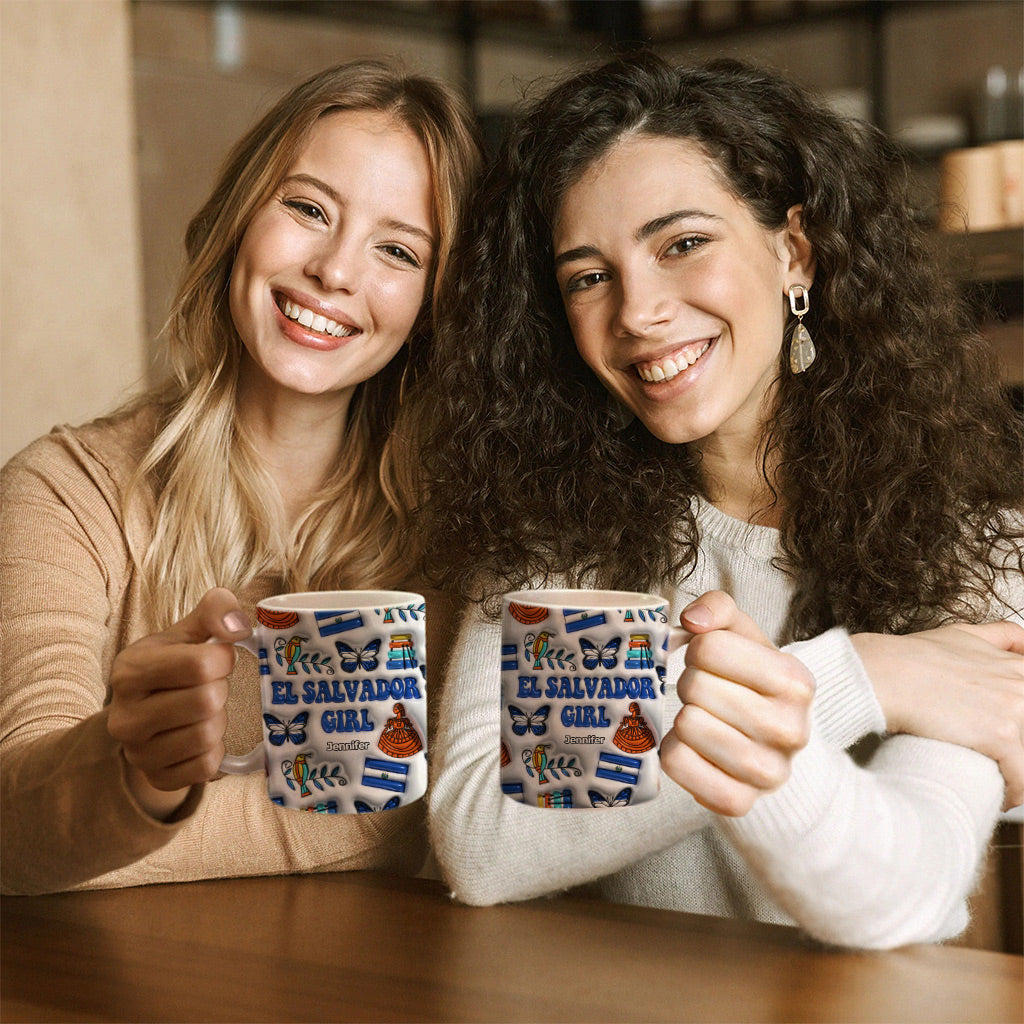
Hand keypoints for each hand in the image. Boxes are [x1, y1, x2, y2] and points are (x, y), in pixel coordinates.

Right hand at [107, 588, 250, 817]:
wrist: (145, 714)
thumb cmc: (173, 666)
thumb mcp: (188, 631)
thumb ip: (215, 611)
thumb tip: (238, 626)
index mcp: (129, 671)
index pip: (199, 664)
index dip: (223, 659)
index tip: (219, 658)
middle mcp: (125, 716)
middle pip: (206, 701)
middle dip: (220, 690)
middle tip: (210, 687)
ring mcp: (137, 753)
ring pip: (208, 735)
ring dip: (219, 720)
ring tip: (204, 711)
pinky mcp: (156, 778)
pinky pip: (207, 767)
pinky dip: (215, 750)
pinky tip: (201, 736)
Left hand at [660, 591, 814, 816]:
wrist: (771, 743)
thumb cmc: (749, 681)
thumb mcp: (743, 636)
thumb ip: (719, 608)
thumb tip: (692, 619)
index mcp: (795, 681)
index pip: (709, 647)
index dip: (698, 649)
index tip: (710, 661)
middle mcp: (791, 729)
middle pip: (694, 687)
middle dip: (689, 683)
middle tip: (704, 693)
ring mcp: (768, 773)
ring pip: (686, 726)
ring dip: (682, 716)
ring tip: (702, 718)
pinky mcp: (738, 802)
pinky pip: (676, 763)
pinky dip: (673, 750)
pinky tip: (693, 747)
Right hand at [852, 622, 1023, 809]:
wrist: (883, 673)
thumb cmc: (910, 657)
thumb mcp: (960, 634)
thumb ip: (998, 636)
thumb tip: (1021, 641)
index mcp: (1015, 665)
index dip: (1017, 721)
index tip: (1008, 734)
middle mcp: (1021, 684)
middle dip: (1017, 747)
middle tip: (999, 758)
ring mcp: (1015, 709)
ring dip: (1018, 772)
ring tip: (1001, 783)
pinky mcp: (1002, 735)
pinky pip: (1022, 778)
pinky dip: (1014, 793)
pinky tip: (1000, 796)